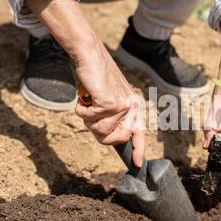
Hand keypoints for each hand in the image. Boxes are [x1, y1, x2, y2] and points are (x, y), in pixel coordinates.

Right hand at [75, 40, 144, 167]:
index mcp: (132, 105)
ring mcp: (122, 106)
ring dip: (88, 118)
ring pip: (100, 130)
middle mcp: (131, 107)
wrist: (90, 56)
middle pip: (114, 138)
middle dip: (98, 132)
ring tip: (89, 101)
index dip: (138, 149)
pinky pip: (90, 119)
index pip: (138, 132)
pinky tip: (86, 97)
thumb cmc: (95, 78)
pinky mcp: (111, 104)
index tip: (137, 164)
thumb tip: (108, 136)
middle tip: (91, 113)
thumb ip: (110, 116)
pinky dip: (82, 110)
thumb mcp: (106, 98)